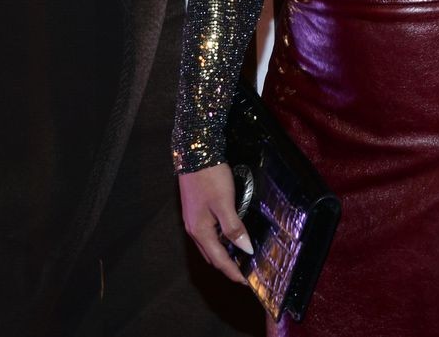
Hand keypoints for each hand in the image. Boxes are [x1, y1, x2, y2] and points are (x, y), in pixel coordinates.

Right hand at [179, 163, 252, 284]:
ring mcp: (193, 222)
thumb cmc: (210, 178)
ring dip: (222, 256)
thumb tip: (244, 250)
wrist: (194, 156)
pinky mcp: (195, 213)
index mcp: (200, 231)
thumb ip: (234, 228)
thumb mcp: (224, 203)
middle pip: (212, 256)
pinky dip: (218, 244)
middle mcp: (194, 230)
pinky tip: (228, 240)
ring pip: (209, 247)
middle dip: (227, 267)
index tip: (245, 282)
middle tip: (244, 274)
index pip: (219, 259)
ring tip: (238, 261)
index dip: (233, 272)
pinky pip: (207, 236)